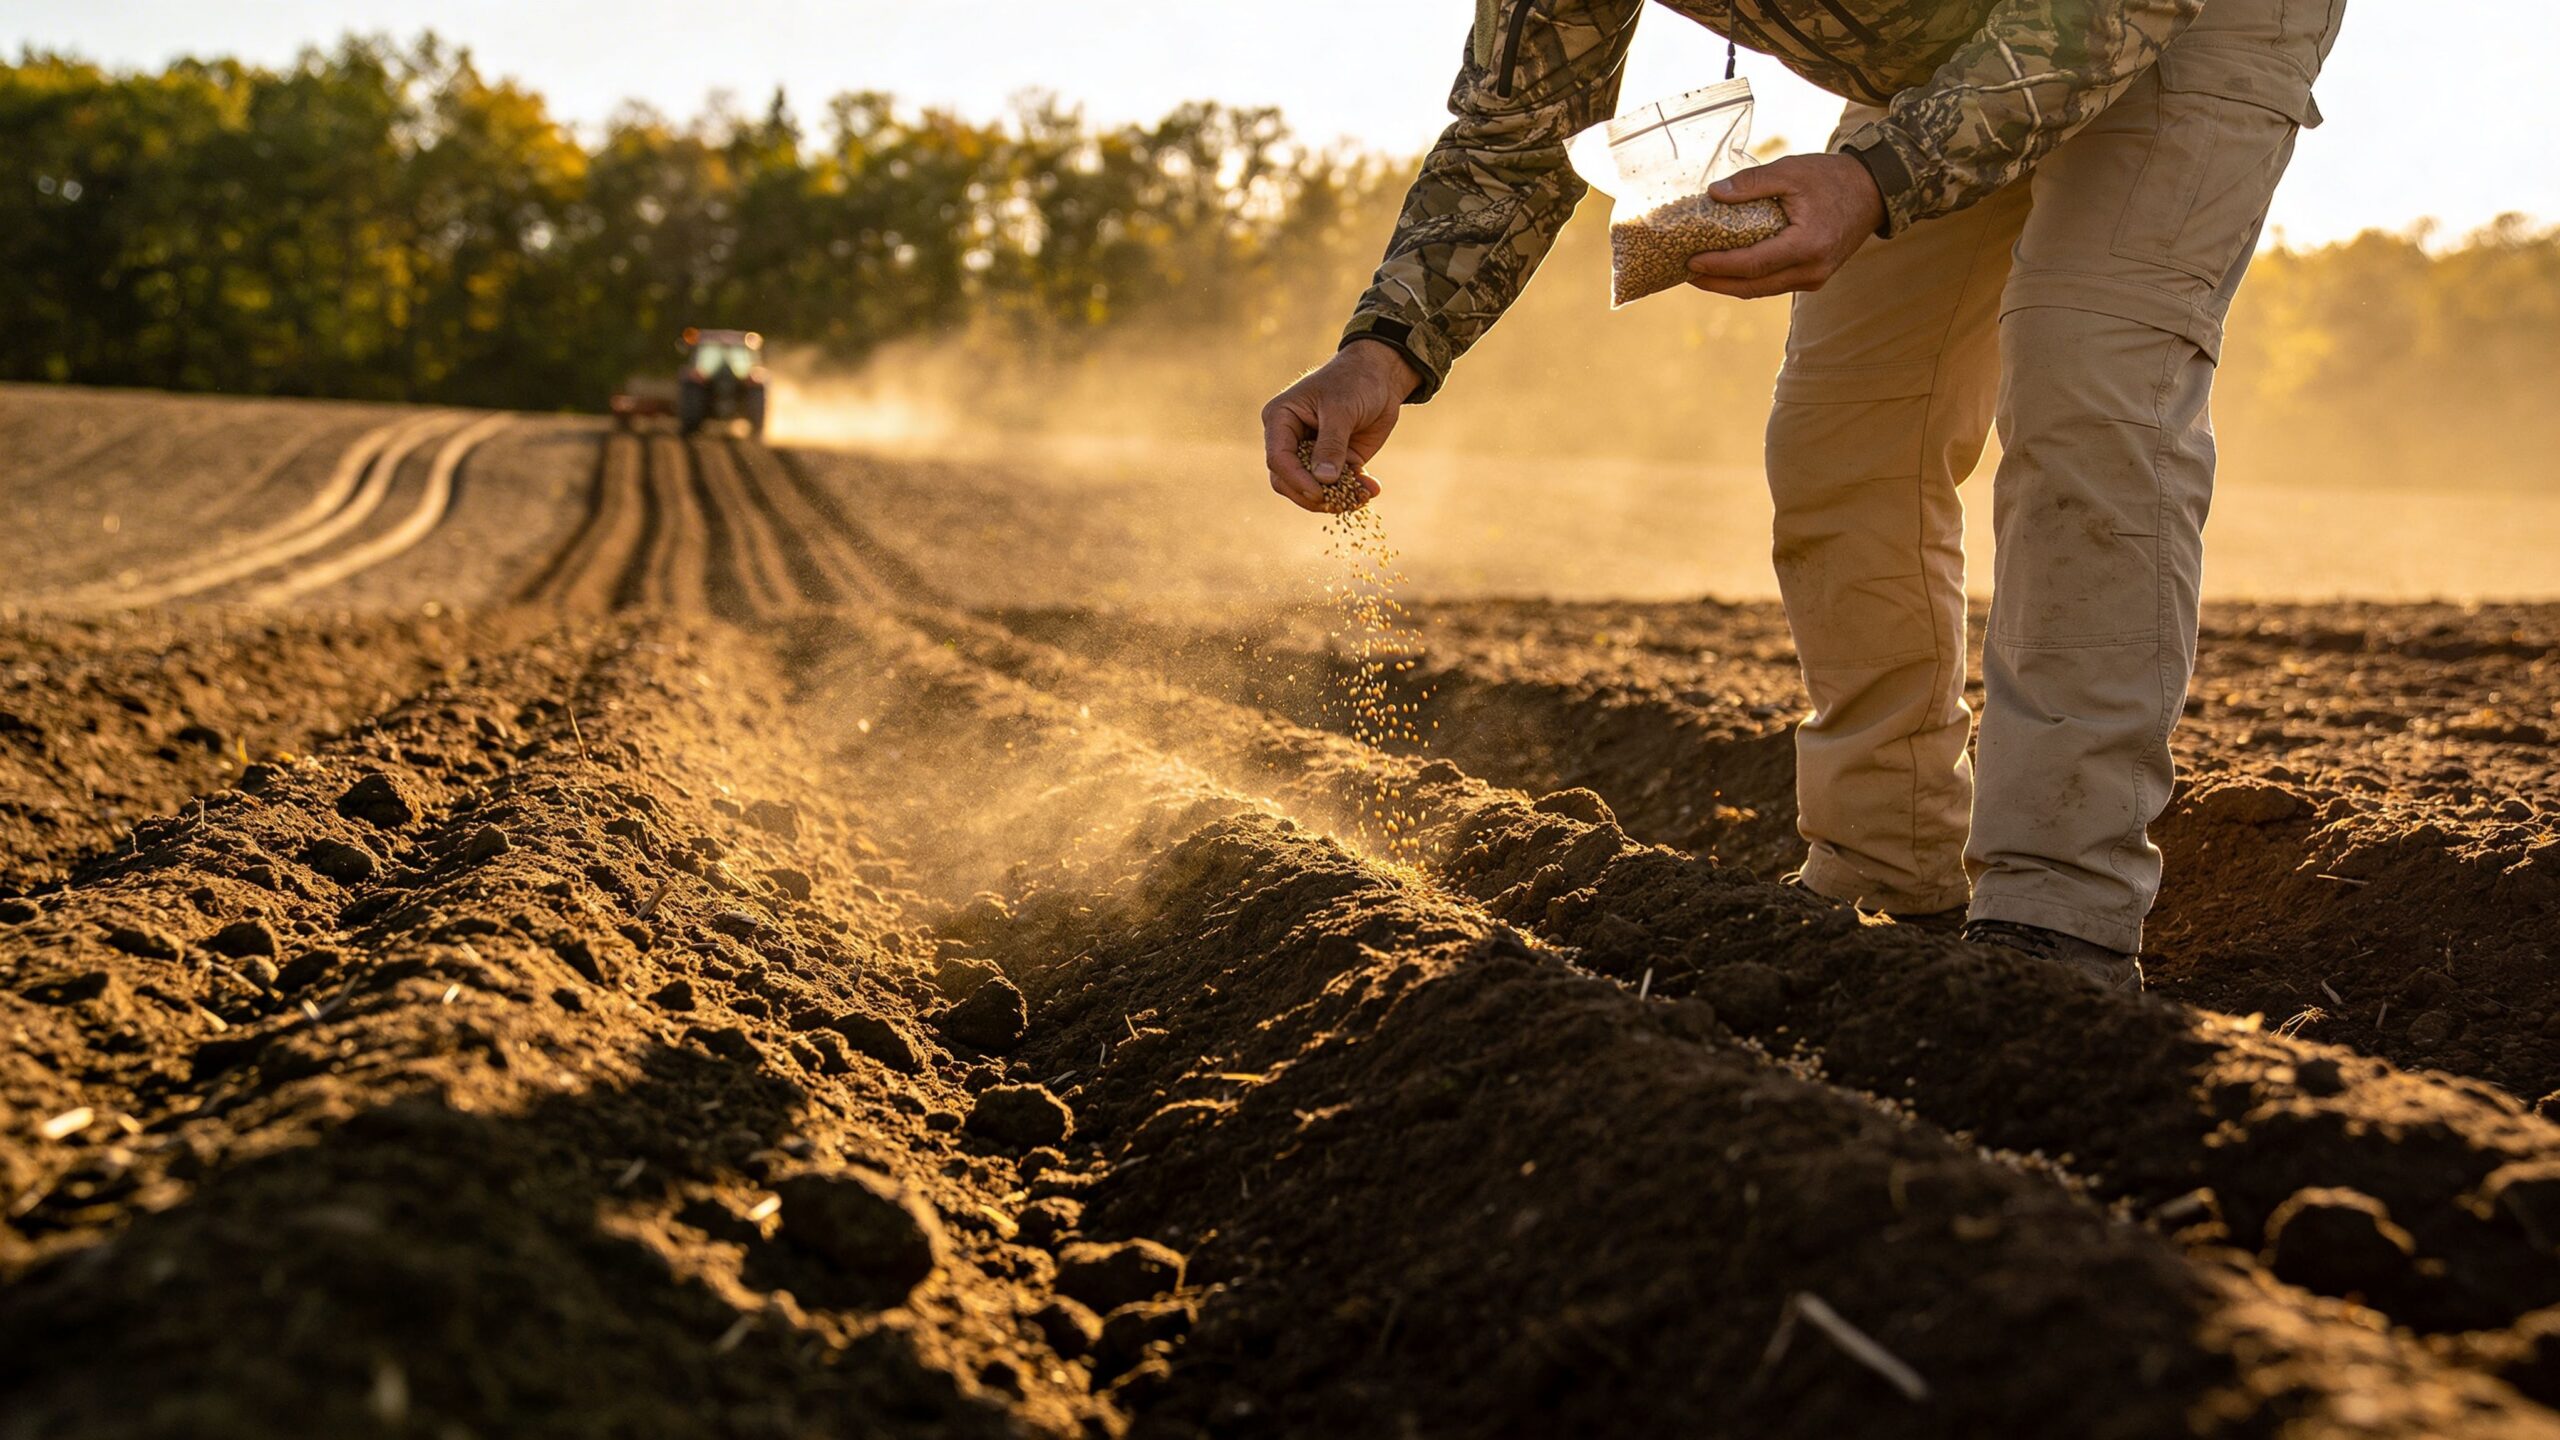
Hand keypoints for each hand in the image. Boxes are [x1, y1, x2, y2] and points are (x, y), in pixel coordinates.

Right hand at [1259, 340, 1414, 511]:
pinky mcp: (1336, 462)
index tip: (1320, 492)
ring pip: (1312, 488)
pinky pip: (1338, 486)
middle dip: (1312, 495)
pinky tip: (1371, 489)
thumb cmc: (1355, 381)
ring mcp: (1313, 452)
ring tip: (1363, 495)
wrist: (1382, 376)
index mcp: (1281, 419)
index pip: (1278, 459)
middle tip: (1339, 503)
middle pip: (1288, 481)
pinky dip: (1353, 491)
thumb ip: (1331, 444)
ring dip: (1337, 497)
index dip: (1296, 479)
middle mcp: (1291, 439)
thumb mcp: (1341, 409)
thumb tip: (1323, 479)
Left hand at [1685, 152, 1886, 299]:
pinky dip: (1749, 281)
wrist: (1873, 192)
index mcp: (1807, 245)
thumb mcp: (1791, 171)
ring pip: (1762, 291)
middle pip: (1753, 287)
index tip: (1690, 261)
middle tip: (1685, 273)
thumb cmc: (1831, 178)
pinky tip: (1728, 272)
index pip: (1753, 264)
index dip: (1719, 266)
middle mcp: (1812, 270)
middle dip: (1716, 283)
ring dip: (1729, 285)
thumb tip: (1713, 193)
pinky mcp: (1814, 279)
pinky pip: (1774, 285)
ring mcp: (1815, 279)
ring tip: (1700, 275)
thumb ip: (1752, 182)